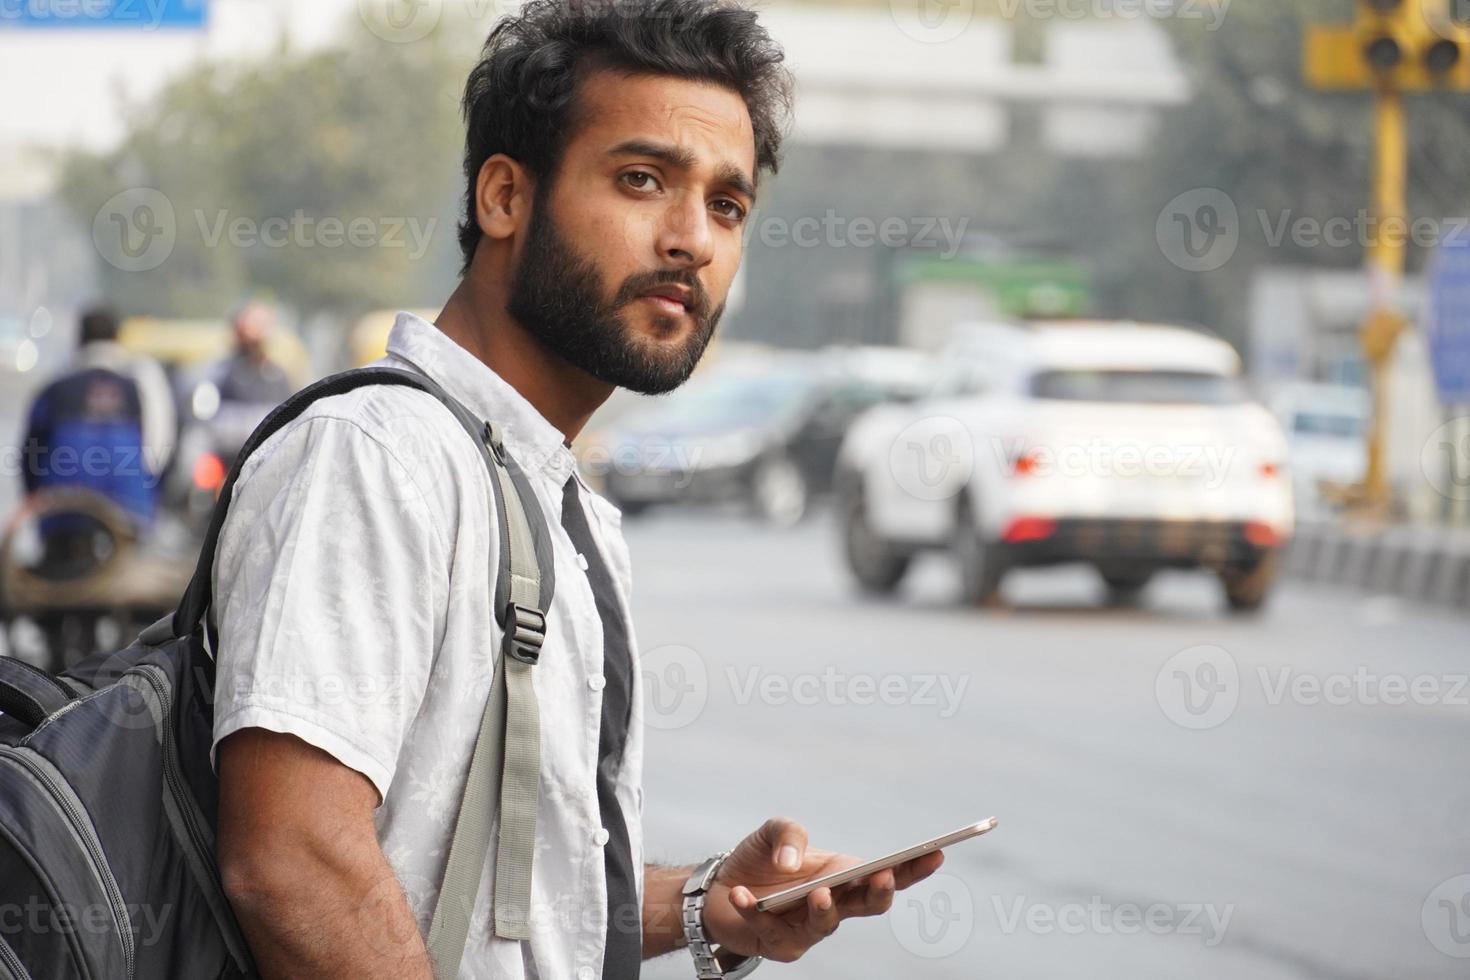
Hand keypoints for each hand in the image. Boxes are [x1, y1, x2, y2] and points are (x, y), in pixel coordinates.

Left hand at [701, 817, 944, 962]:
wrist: (718, 887)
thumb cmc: (759, 860)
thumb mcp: (773, 831)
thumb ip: (789, 834)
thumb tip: (792, 863)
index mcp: (844, 874)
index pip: (887, 873)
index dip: (914, 866)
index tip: (936, 852)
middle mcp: (835, 904)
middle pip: (869, 905)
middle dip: (879, 892)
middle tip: (881, 876)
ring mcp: (810, 928)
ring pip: (826, 924)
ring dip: (823, 908)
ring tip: (817, 892)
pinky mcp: (780, 944)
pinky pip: (770, 928)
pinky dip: (755, 909)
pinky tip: (741, 894)